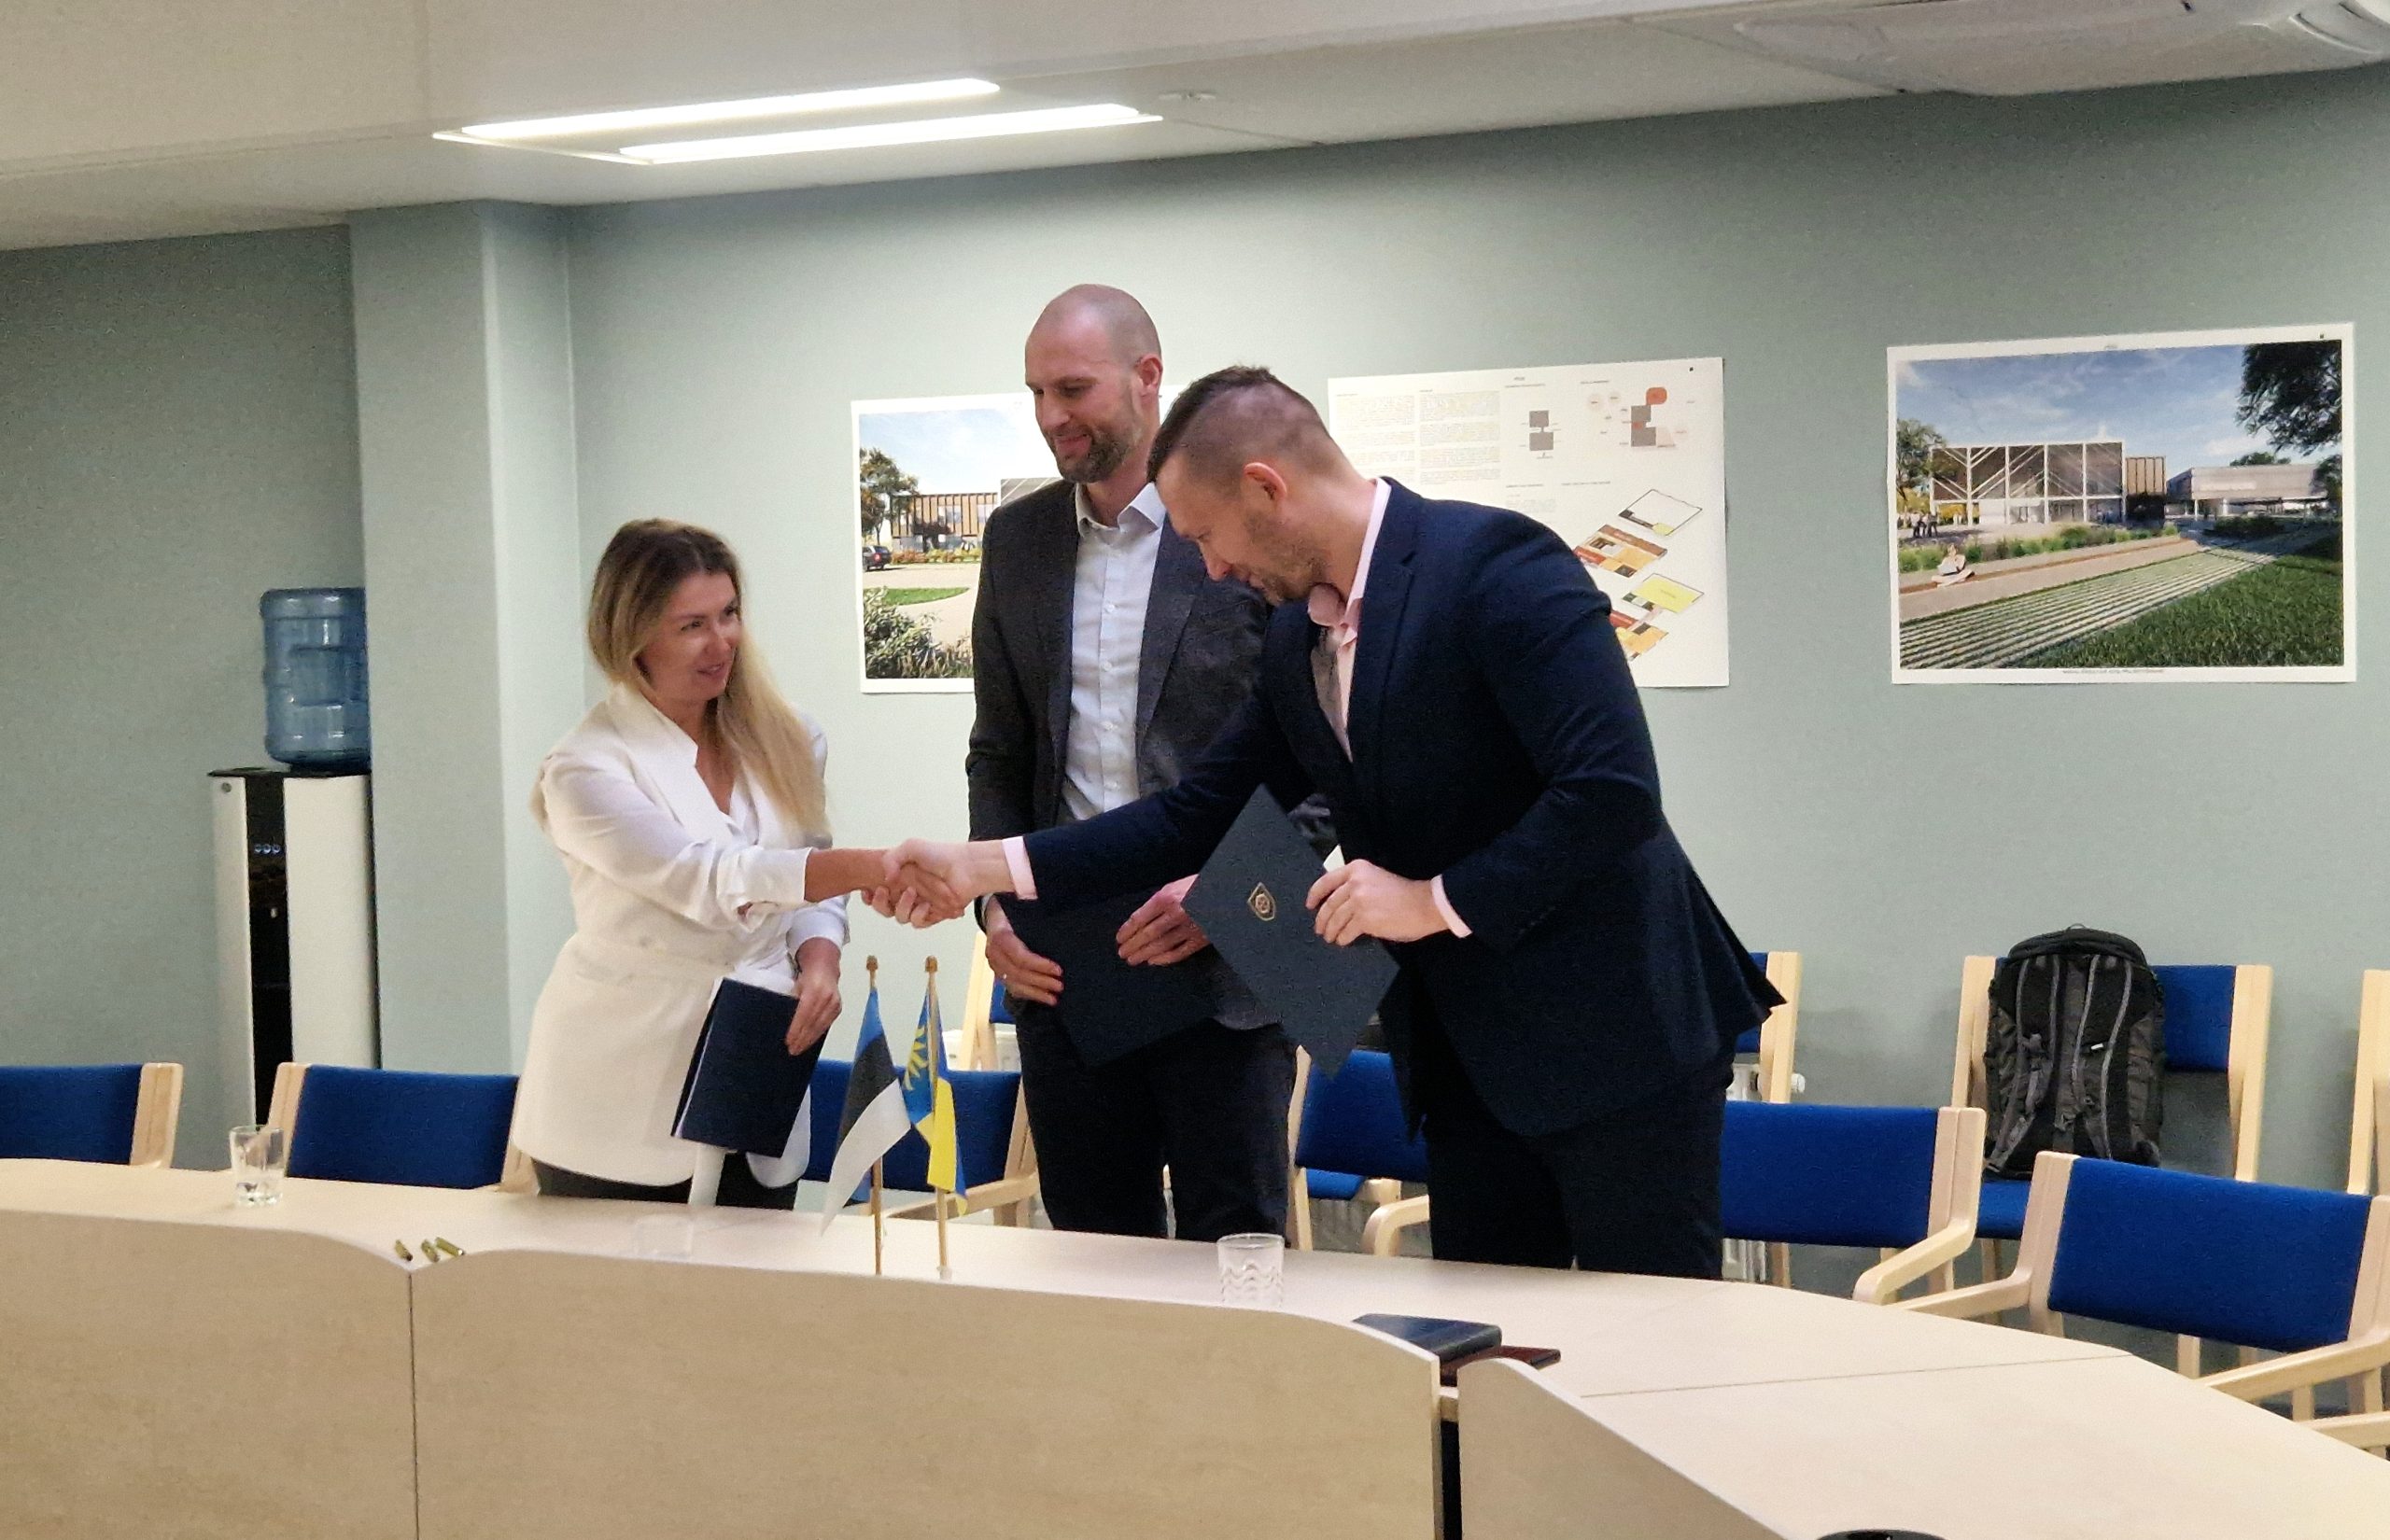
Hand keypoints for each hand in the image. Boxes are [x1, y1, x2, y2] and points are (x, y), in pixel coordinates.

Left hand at [787, 939, 841, 1053]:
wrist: (825, 966)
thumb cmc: (807, 976)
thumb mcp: (796, 985)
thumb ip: (793, 1001)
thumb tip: (785, 1021)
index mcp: (814, 990)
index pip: (803, 1015)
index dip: (796, 1029)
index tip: (788, 1041)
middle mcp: (827, 997)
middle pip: (812, 1023)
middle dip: (802, 1038)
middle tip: (792, 1050)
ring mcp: (834, 1003)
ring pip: (821, 1026)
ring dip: (809, 1040)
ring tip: (799, 1049)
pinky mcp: (838, 1008)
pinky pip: (827, 1025)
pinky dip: (817, 1034)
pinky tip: (810, 1041)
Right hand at [859, 848, 963, 928]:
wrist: (965, 868)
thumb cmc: (940, 855)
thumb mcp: (911, 847)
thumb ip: (891, 858)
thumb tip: (885, 879)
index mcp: (900, 878)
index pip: (877, 892)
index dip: (869, 896)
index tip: (867, 890)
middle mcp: (907, 893)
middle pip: (884, 909)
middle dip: (880, 903)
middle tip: (884, 892)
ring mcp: (919, 905)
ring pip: (900, 917)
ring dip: (902, 907)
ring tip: (912, 892)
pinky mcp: (932, 915)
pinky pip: (918, 923)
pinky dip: (919, 915)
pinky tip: (926, 905)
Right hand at [984, 897, 1063, 1006]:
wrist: (993, 910)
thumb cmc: (1011, 904)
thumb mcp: (1018, 899)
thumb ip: (1031, 902)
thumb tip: (1050, 902)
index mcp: (999, 934)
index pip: (1018, 955)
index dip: (1038, 964)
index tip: (1058, 969)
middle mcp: (993, 952)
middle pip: (1017, 973)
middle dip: (1040, 981)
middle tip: (1061, 985)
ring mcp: (995, 964)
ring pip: (1013, 984)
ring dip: (1035, 992)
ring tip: (1055, 998)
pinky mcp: (999, 971)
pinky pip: (1012, 988)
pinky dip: (1029, 995)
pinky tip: (1045, 999)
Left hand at [1116, 875, 1207, 966]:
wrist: (1229, 891)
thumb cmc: (1199, 885)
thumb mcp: (1175, 885)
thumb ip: (1159, 902)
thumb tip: (1140, 921)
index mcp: (1167, 897)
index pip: (1140, 918)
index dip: (1127, 930)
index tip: (1119, 939)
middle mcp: (1176, 913)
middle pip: (1148, 934)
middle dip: (1133, 945)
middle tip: (1122, 953)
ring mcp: (1189, 928)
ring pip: (1161, 945)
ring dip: (1145, 954)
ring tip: (1133, 959)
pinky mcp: (1201, 939)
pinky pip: (1180, 952)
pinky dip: (1165, 958)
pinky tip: (1154, 962)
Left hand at [1306, 861, 1450, 945]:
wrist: (1425, 903)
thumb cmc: (1405, 893)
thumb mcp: (1377, 879)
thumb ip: (1358, 885)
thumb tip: (1341, 903)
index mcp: (1357, 869)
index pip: (1326, 881)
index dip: (1314, 895)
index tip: (1310, 905)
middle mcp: (1355, 882)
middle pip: (1329, 904)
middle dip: (1322, 919)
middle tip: (1319, 929)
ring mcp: (1358, 901)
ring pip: (1335, 919)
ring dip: (1330, 931)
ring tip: (1330, 937)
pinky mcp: (1364, 919)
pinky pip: (1346, 931)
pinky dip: (1342, 938)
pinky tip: (1342, 941)